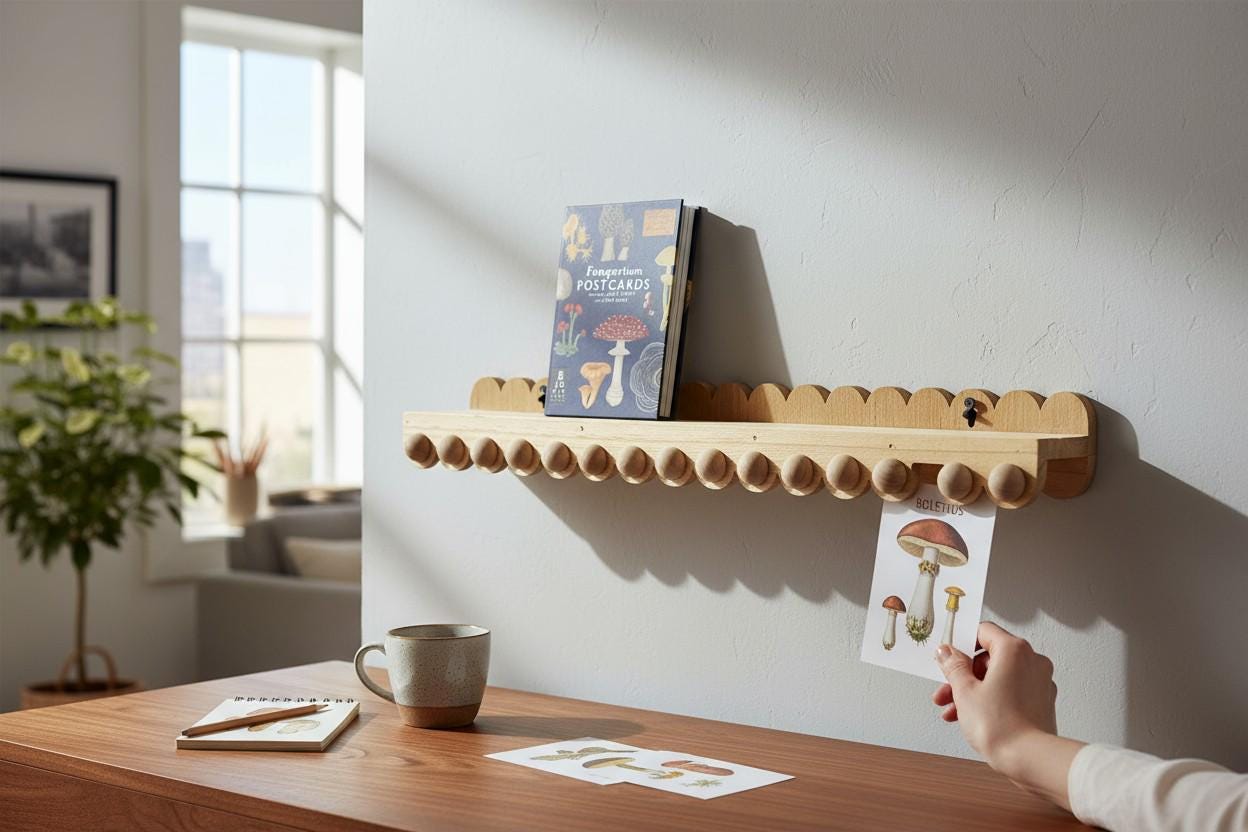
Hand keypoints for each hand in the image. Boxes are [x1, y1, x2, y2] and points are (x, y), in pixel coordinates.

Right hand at [933, 621, 1082, 808]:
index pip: (984, 631)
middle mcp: (1032, 661)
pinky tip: (972, 717)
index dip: (962, 644)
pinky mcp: (1042, 702)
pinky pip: (1011, 692)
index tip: (948, 657)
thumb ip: (953, 666)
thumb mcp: (964, 691)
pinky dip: (992, 699)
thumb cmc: (1001, 726)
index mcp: (1014, 650)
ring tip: (953, 711)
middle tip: (946, 690)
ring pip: (999, 677)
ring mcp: (1040, 682)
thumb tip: (947, 652)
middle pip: (990, 657)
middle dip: (964, 675)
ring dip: (974, 690)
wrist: (1030, 760)